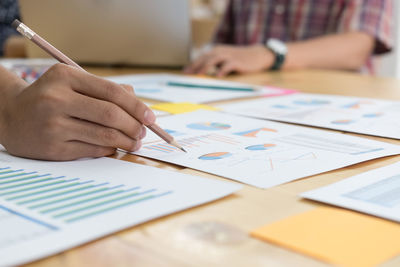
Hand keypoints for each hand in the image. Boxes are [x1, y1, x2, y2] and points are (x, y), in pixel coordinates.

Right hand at [0, 64, 154, 160]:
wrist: (11, 115)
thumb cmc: (50, 96)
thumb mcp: (71, 81)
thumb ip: (104, 89)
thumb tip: (138, 103)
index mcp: (64, 77)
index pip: (112, 92)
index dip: (137, 106)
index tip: (151, 117)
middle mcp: (56, 99)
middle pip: (110, 115)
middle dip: (134, 125)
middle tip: (143, 131)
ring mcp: (53, 125)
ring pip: (104, 135)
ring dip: (126, 141)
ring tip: (135, 141)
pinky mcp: (53, 148)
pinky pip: (92, 149)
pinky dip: (109, 148)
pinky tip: (114, 146)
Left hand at [185, 44, 273, 76]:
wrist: (256, 55)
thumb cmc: (238, 59)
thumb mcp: (223, 60)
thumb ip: (213, 64)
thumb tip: (199, 72)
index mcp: (215, 51)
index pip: (201, 57)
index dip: (192, 64)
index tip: (184, 72)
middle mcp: (220, 51)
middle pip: (205, 58)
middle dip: (195, 66)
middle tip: (188, 74)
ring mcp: (229, 56)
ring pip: (214, 59)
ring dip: (206, 66)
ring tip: (199, 74)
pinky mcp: (237, 61)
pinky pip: (228, 65)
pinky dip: (222, 69)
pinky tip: (218, 75)